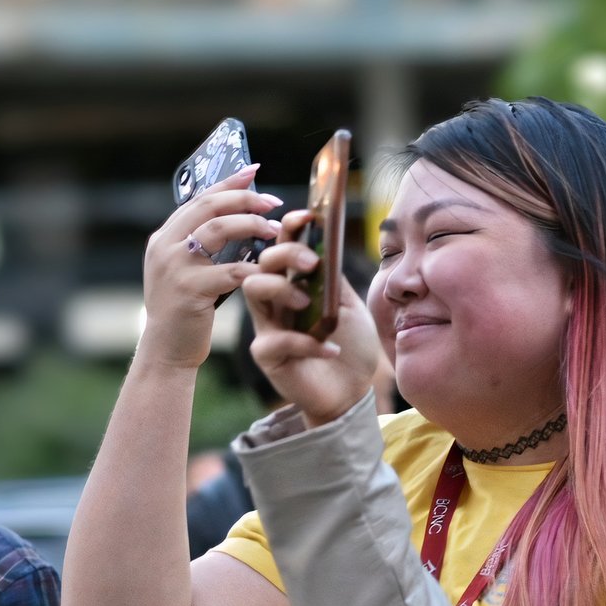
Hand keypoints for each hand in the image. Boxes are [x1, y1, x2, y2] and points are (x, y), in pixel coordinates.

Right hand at [140, 169, 284, 370]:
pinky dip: (254, 266)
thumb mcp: (183, 271)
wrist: (166, 350)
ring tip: (275, 230)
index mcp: (163, 238)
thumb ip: (197, 244)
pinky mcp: (189, 290)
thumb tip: (233, 215)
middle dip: (245, 200)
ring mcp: (174, 267)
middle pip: (209, 207)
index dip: (228, 184)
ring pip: (218, 230)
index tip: (254, 172)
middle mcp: (164, 247)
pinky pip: (230, 270)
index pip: (198, 198)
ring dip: (251, 225)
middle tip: (274, 202)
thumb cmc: (183, 312)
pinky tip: (271, 267)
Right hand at [243, 219, 384, 425]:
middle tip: (311, 263)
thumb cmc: (349, 345)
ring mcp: (268, 325)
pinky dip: (306, 342)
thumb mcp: (349, 304)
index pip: (283, 244)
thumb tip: (326, 242)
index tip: (310, 214)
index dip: (290, 225)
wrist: (352, 391)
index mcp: (295, 281)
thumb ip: (334, 277)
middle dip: (285, 253)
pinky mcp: (267, 355)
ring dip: (281, 289)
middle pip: (263, 261)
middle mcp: (276, 298)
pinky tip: (331, 348)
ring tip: (309, 304)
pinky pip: (276, 340)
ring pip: (254, 290)